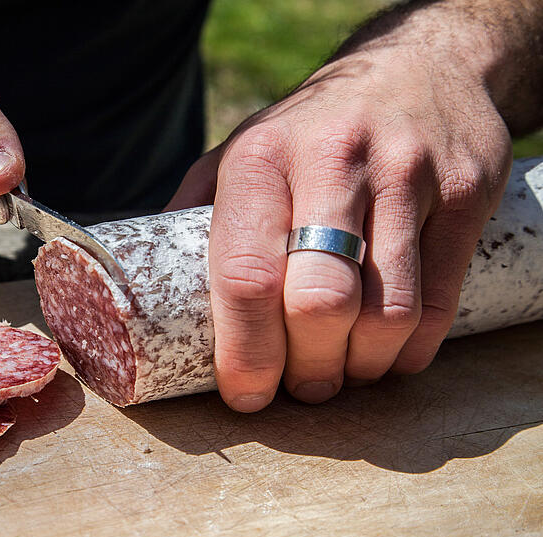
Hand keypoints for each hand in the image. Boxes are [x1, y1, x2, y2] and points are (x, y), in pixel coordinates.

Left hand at [168, 41, 511, 410]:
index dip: (245, 352)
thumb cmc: (308, 131)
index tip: (246, 393)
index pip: (246, 275)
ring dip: (360, 367)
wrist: (415, 67)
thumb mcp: (241, 150)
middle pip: (317, 305)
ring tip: (344, 373)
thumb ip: (196, 212)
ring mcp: (404, 173)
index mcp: (260, 160)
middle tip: (302, 388)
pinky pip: (437, 299)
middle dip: (307, 369)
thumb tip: (147, 287)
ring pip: (384, 312)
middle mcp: (331, 161)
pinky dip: (410, 349)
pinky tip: (389, 354)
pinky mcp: (464, 191)